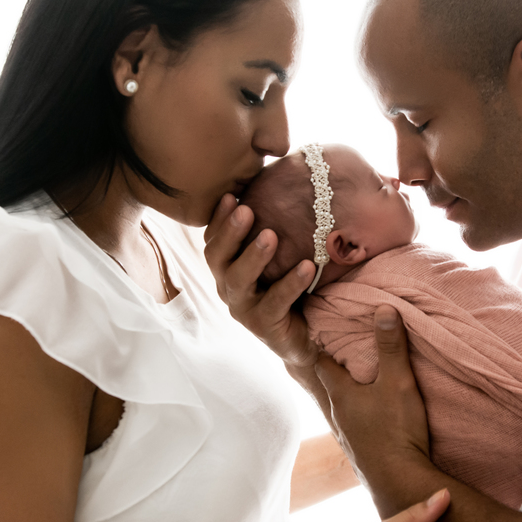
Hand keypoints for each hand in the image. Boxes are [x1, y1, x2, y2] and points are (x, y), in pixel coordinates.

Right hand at [204, 194, 318, 367]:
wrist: (307, 337)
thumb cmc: (291, 289)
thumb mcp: (278, 257)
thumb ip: (273, 228)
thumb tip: (285, 183)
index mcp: (228, 268)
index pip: (213, 240)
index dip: (218, 219)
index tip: (230, 194)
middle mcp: (229, 287)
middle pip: (217, 257)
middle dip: (230, 232)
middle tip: (246, 210)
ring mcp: (243, 308)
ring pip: (238, 281)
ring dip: (254, 256)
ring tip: (272, 235)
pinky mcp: (264, 326)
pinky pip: (274, 303)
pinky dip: (290, 283)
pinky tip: (308, 266)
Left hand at [315, 305, 431, 481]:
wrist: (399, 481)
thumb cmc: (395, 430)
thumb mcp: (398, 382)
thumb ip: (391, 346)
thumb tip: (383, 308)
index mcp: (340, 394)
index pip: (321, 362)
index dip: (321, 345)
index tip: (320, 329)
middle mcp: (338, 414)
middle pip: (329, 384)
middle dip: (334, 368)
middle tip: (339, 350)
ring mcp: (348, 435)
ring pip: (342, 406)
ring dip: (348, 392)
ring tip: (358, 380)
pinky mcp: (362, 451)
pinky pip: (355, 424)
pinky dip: (359, 413)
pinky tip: (371, 416)